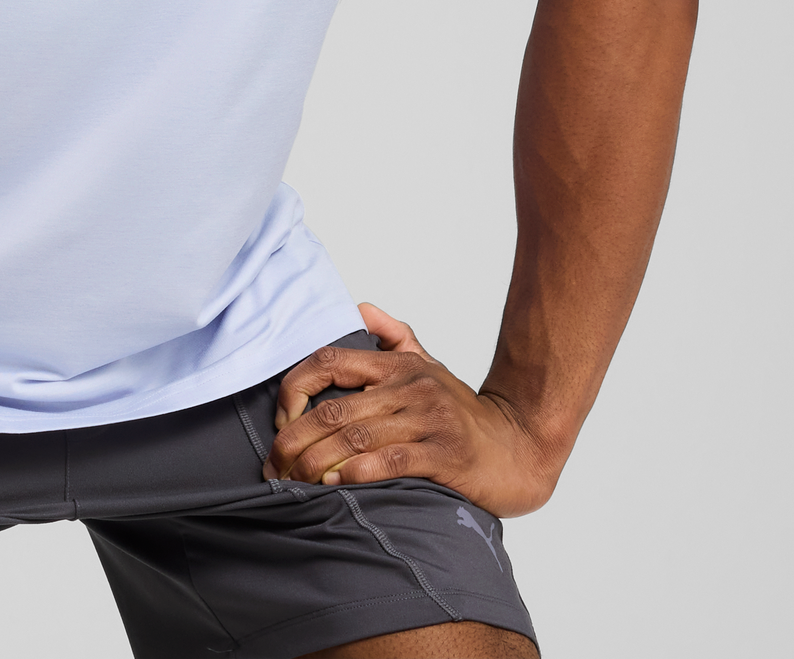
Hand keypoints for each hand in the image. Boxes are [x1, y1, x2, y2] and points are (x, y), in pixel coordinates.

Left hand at [263, 304, 561, 518]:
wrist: (520, 446)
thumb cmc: (462, 411)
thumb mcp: (427, 364)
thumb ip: (392, 335)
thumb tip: (357, 309)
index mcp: (397, 364)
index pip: (330, 361)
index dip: (294, 387)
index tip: (279, 420)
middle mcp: (409, 387)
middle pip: (334, 408)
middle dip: (294, 438)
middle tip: (274, 465)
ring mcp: (427, 419)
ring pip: (355, 437)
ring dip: (315, 462)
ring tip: (293, 481)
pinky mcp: (444, 455)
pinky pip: (389, 461)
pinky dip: (355, 473)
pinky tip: (335, 484)